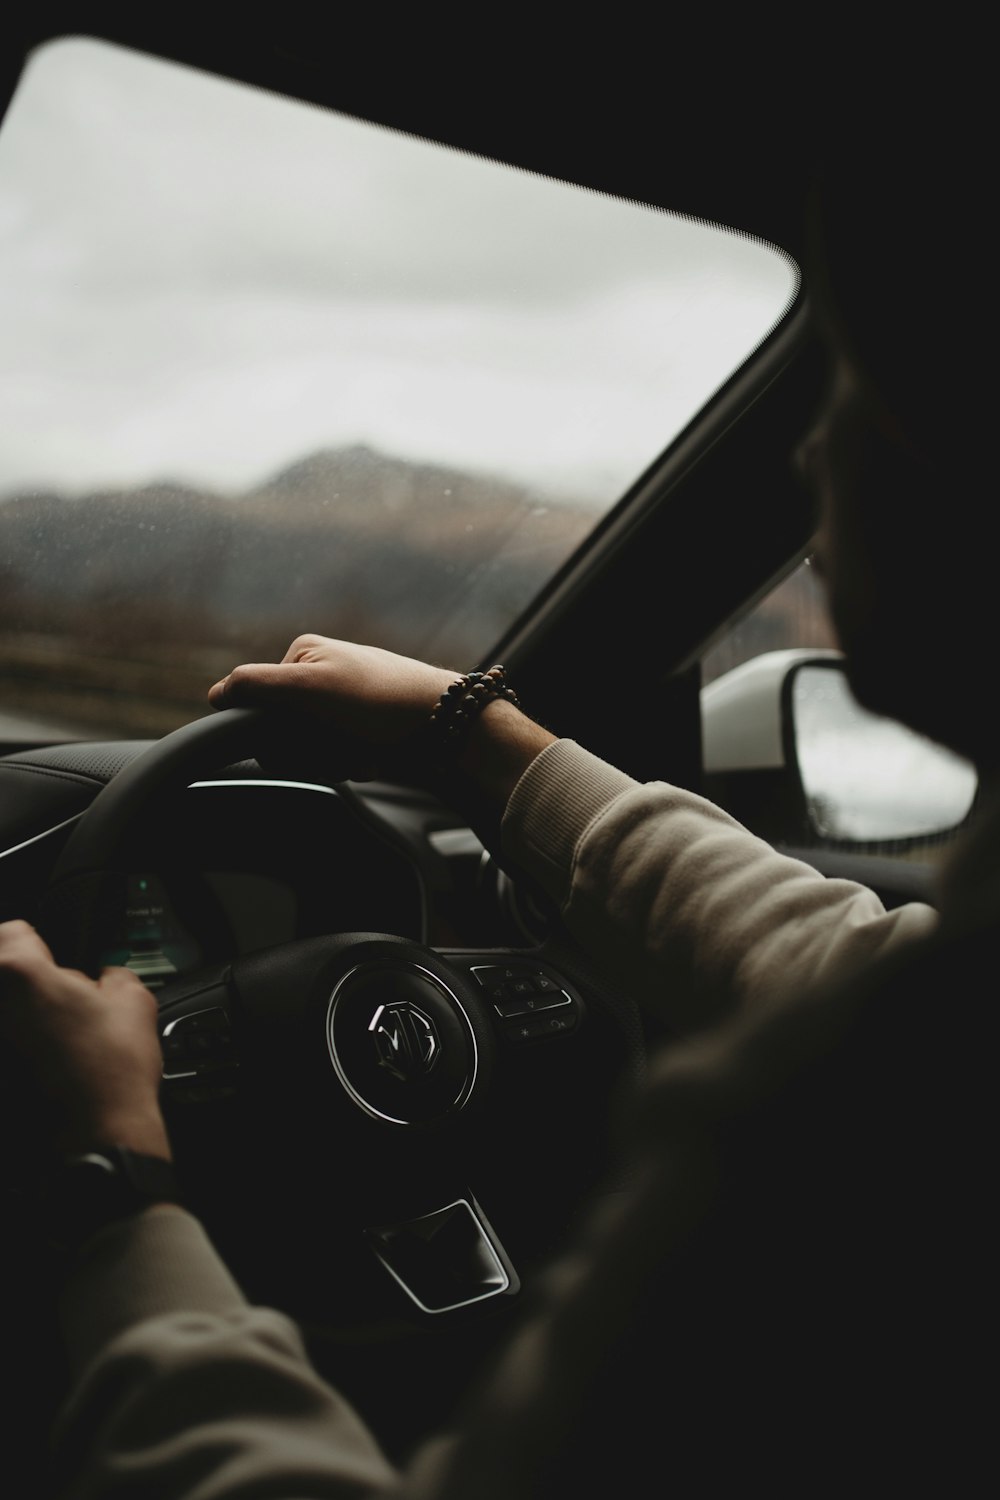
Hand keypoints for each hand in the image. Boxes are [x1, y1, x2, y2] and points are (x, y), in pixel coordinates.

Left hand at [0, 920, 169, 1159]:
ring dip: (18, 1018)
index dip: (40, 943)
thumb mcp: (133, 1001)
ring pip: (4, 1013)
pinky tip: (41, 1065)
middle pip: (2, 972)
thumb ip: (113, 973)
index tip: (51, 958)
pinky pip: (6, 1044)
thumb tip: (101, 978)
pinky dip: (17, 1050)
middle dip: (24, 983)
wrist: (96, 1135)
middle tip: (52, 1000)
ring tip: (49, 1038)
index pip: (13, 930)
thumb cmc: (110, 1073)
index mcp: (20, 973)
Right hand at [209, 635, 457, 781]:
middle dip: (311, 751)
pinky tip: (375, 757)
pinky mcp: (361, 728)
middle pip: (286, 733)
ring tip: (363, 751)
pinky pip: (339, 757)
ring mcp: (341, 704)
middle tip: (340, 746)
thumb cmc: (378, 699)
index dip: (277, 733)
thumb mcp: (308, 686)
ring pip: (312, 750)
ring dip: (335, 760)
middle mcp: (319, 676)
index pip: (258, 705)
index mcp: (301, 656)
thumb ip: (256, 686)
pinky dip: (354, 763)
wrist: (445, 722)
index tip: (303, 737)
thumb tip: (216, 693)